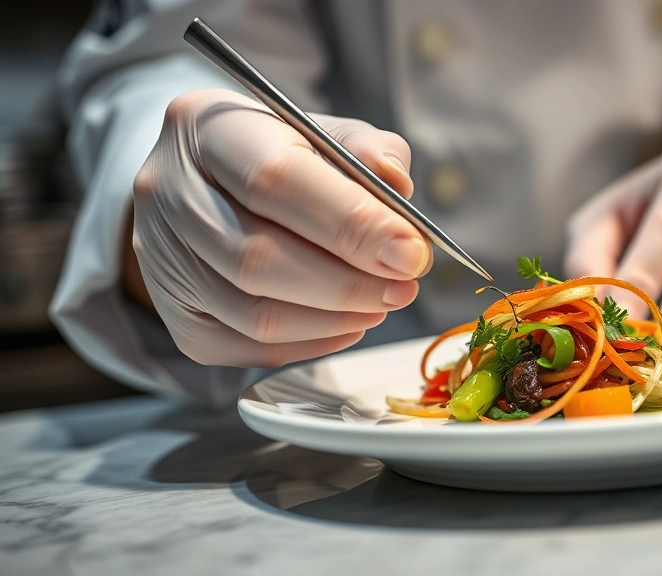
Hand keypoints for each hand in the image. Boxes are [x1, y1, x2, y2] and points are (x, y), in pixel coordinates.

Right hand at [129, 89, 431, 366]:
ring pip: (252, 314)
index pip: (276, 179)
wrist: (212, 182)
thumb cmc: (283, 155)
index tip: (412, 253)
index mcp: (207, 128)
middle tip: (405, 287)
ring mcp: (160, 259)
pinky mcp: (176, 314)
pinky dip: (309, 342)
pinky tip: (347, 322)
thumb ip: (367, 152)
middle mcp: (166, 192)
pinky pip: (245, 346)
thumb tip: (397, 190)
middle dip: (347, 283)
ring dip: (334, 318)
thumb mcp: (326, 132)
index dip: (351, 224)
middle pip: (257, 259)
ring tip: (382, 302)